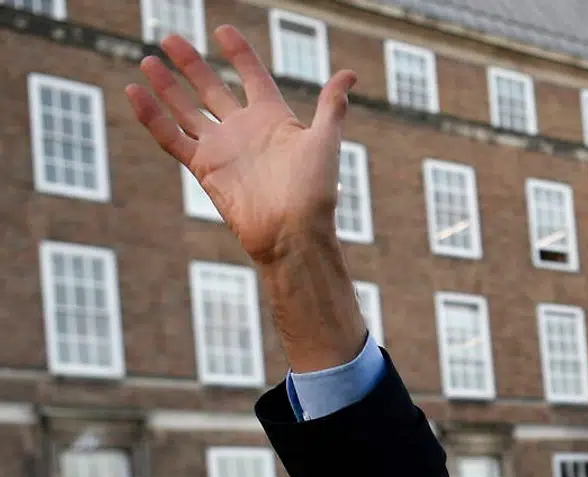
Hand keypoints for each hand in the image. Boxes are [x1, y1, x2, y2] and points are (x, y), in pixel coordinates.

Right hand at [126, 26, 367, 371]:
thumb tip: (350, 74)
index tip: (222, 30)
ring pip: (187, 109)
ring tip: (148, 59)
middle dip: (191, 63)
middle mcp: (245, 130)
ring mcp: (223, 148)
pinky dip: (152, 116)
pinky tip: (134, 91)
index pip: (252, 76)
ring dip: (167, 86)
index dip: (239, 53)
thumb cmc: (315, 191)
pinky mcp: (204, 167)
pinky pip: (172, 136)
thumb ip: (331, 106)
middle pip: (212, 88)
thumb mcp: (325, 141)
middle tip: (170, 36)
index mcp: (274, 118)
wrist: (292, 232)